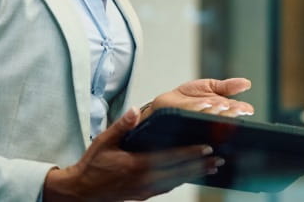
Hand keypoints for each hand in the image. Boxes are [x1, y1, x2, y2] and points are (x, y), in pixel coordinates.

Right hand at [43, 106, 223, 200]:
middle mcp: (144, 179)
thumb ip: (121, 126)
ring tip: (214, 167)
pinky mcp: (144, 195)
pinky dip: (183, 181)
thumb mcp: (103, 141)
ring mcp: (145, 189)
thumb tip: (135, 110)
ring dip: (196, 174)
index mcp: (137, 165)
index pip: (170, 158)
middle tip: (221, 158)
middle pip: (179, 172)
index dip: (190, 153)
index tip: (207, 147)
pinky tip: (193, 175)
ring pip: (177, 181)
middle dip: (201, 165)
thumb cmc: (93, 164)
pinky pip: (168, 188)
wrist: (82, 191)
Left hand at [150, 78, 254, 117]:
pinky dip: (199, 108)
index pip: (234, 112)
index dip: (241, 110)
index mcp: (219, 112)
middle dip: (231, 112)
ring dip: (216, 111)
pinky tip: (205, 103)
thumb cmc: (188, 98)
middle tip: (236, 107)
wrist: (165, 103)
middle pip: (223, 117)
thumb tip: (248, 83)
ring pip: (209, 117)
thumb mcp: (210, 87)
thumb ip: (227, 86)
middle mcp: (210, 119)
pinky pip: (190, 113)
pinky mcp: (181, 119)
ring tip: (222, 104)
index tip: (247, 109)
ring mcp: (196, 121)